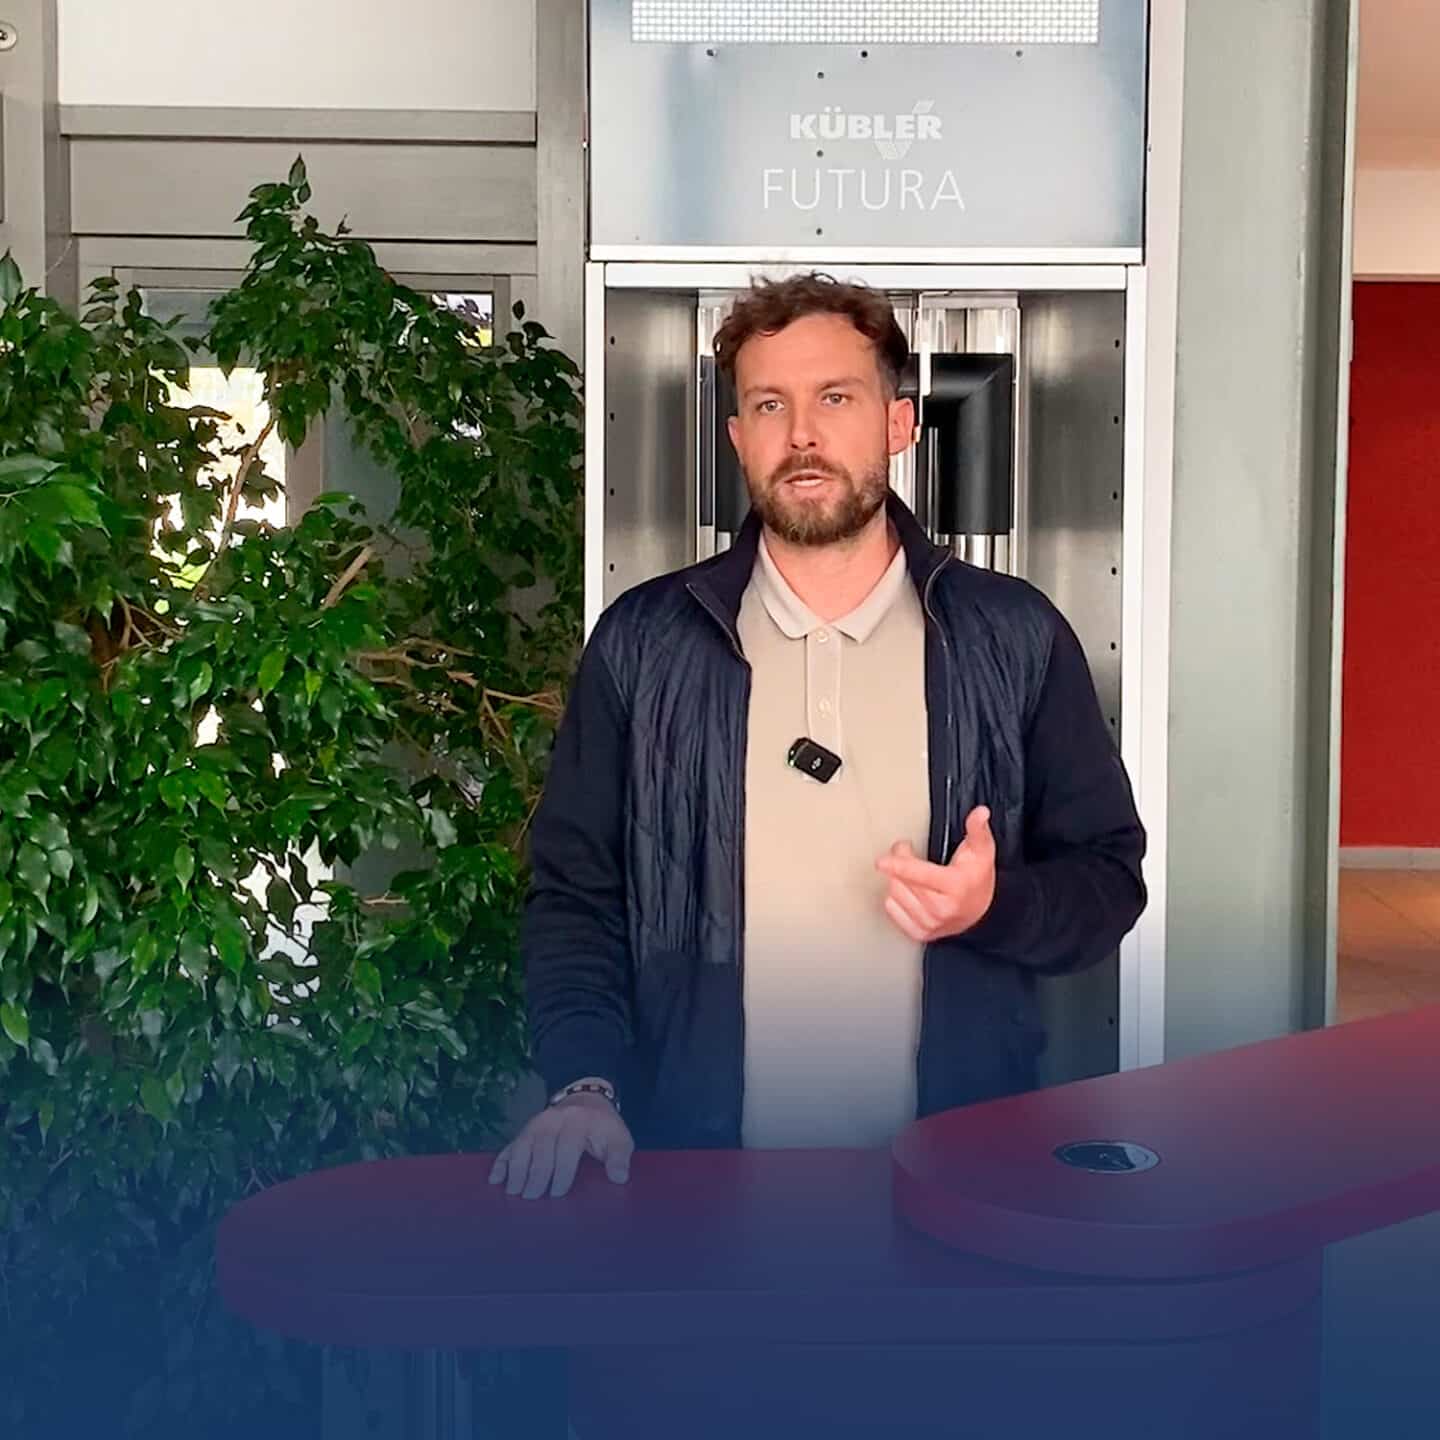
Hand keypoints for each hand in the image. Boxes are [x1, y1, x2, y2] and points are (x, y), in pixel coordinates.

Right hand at [488, 1092, 633, 1199]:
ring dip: (516, 1169)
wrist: (585, 1101)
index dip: (562, 1171)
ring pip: (522, 1146)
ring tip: (514, 1192)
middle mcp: (554, 1120)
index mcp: (578, 1122)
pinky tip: (495, 1179)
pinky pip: (509, 1146)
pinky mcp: (524, 1131)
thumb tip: (619, 1178)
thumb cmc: (602, 1128)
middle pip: (542, 1148)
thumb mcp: (618, 1138)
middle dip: (536, 1174)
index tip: (558, 1193)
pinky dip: (501, 1162)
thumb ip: (620, 1157)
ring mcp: (536, 1124)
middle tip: (532, 1198)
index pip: (567, 1147)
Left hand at [875, 806, 996, 942]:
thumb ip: (977, 830)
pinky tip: (908, 892)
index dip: (899, 864)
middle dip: (900, 862)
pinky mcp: (920, 933)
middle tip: (907, 853)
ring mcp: (930, 924)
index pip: (919, 874)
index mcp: (955, 887)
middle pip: (902, 881)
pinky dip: (895, 898)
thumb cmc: (977, 879)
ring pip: (894, 895)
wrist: (980, 912)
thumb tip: (980, 813)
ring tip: (911, 873)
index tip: (882, 861)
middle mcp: (942, 909)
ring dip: (897, 880)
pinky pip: (892, 910)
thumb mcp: (981, 851)